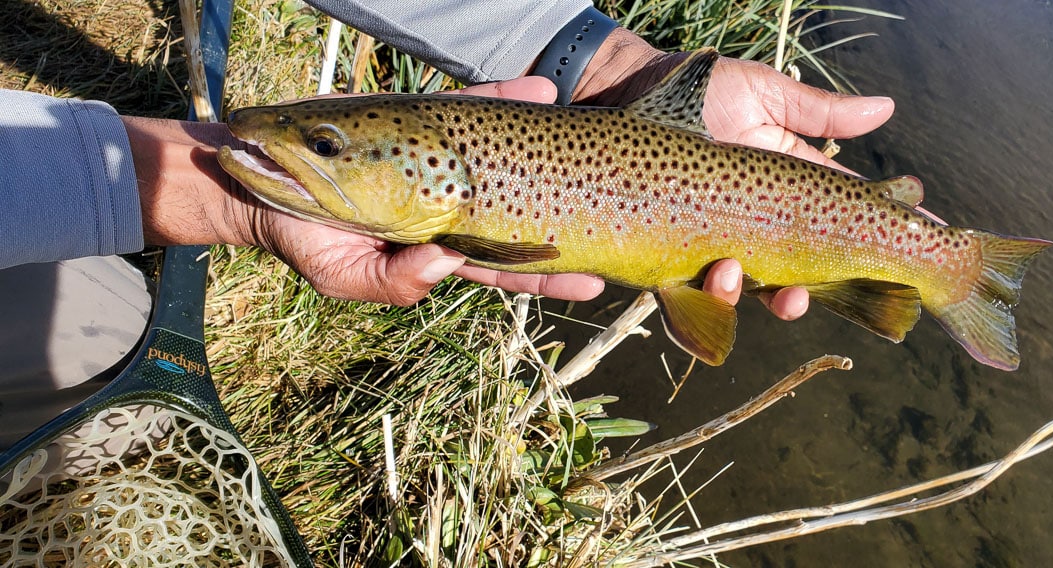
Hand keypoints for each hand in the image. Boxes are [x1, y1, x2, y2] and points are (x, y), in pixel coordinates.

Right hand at [239, 78, 608, 304]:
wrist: (262, 180)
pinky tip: (538, 90)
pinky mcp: (420, 124)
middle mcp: (449, 207)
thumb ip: (397, 281)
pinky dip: (500, 100)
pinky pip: (468, 111)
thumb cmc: (305, 240)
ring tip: (592, 141)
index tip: (591, 281)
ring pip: (503, 160)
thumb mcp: (346, 278)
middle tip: (619, 224)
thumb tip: (445, 262)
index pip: (503, 267)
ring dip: (545, 151)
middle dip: (566, 222)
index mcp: (438, 250)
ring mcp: (439, 164)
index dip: (545, 277)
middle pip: (519, 218)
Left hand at [573, 30, 896, 318]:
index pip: (844, 220)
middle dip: (809, 294)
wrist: (628, 87)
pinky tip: (709, 277)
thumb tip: (887, 109)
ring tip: (734, 271)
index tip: (924, 253)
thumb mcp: (766, 95)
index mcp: (788, 189)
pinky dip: (704, 301)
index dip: (884, 239)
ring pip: (748, 293)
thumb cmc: (700, 91)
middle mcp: (758, 224)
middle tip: (802, 293)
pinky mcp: (673, 253)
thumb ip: (820, 111)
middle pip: (800, 274)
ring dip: (754, 297)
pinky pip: (691, 294)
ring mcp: (717, 241)